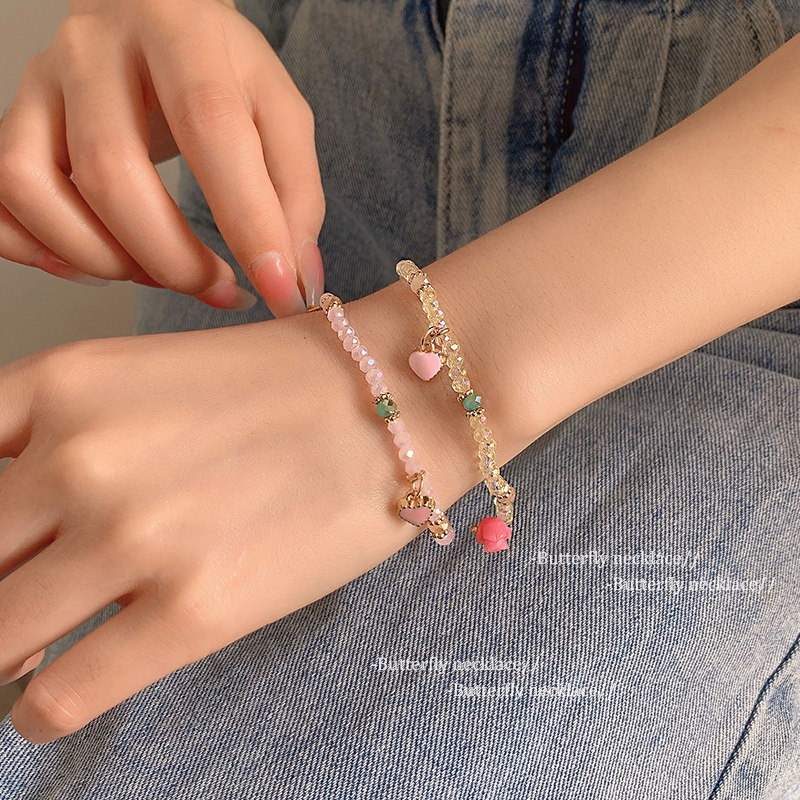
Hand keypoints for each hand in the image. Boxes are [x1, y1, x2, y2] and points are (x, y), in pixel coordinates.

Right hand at [0, 0, 324, 316]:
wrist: (151, 19)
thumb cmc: (220, 73)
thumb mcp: (279, 115)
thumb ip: (297, 194)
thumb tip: (296, 280)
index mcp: (181, 33)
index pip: (210, 127)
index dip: (247, 222)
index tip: (279, 290)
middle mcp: (95, 51)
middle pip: (110, 172)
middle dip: (171, 258)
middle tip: (218, 286)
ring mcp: (41, 84)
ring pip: (33, 188)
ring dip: (101, 259)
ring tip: (155, 272)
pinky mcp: (14, 120)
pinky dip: (40, 250)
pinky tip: (96, 260)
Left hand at [0, 295, 471, 743]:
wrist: (398, 403)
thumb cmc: (287, 383)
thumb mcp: (152, 379)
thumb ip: (65, 442)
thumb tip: (15, 544)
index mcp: (64, 382)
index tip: (3, 550)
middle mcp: (80, 456)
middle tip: (23, 601)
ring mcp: (133, 536)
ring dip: (6, 652)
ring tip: (33, 652)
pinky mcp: (192, 611)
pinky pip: (55, 697)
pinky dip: (41, 707)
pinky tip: (59, 693)